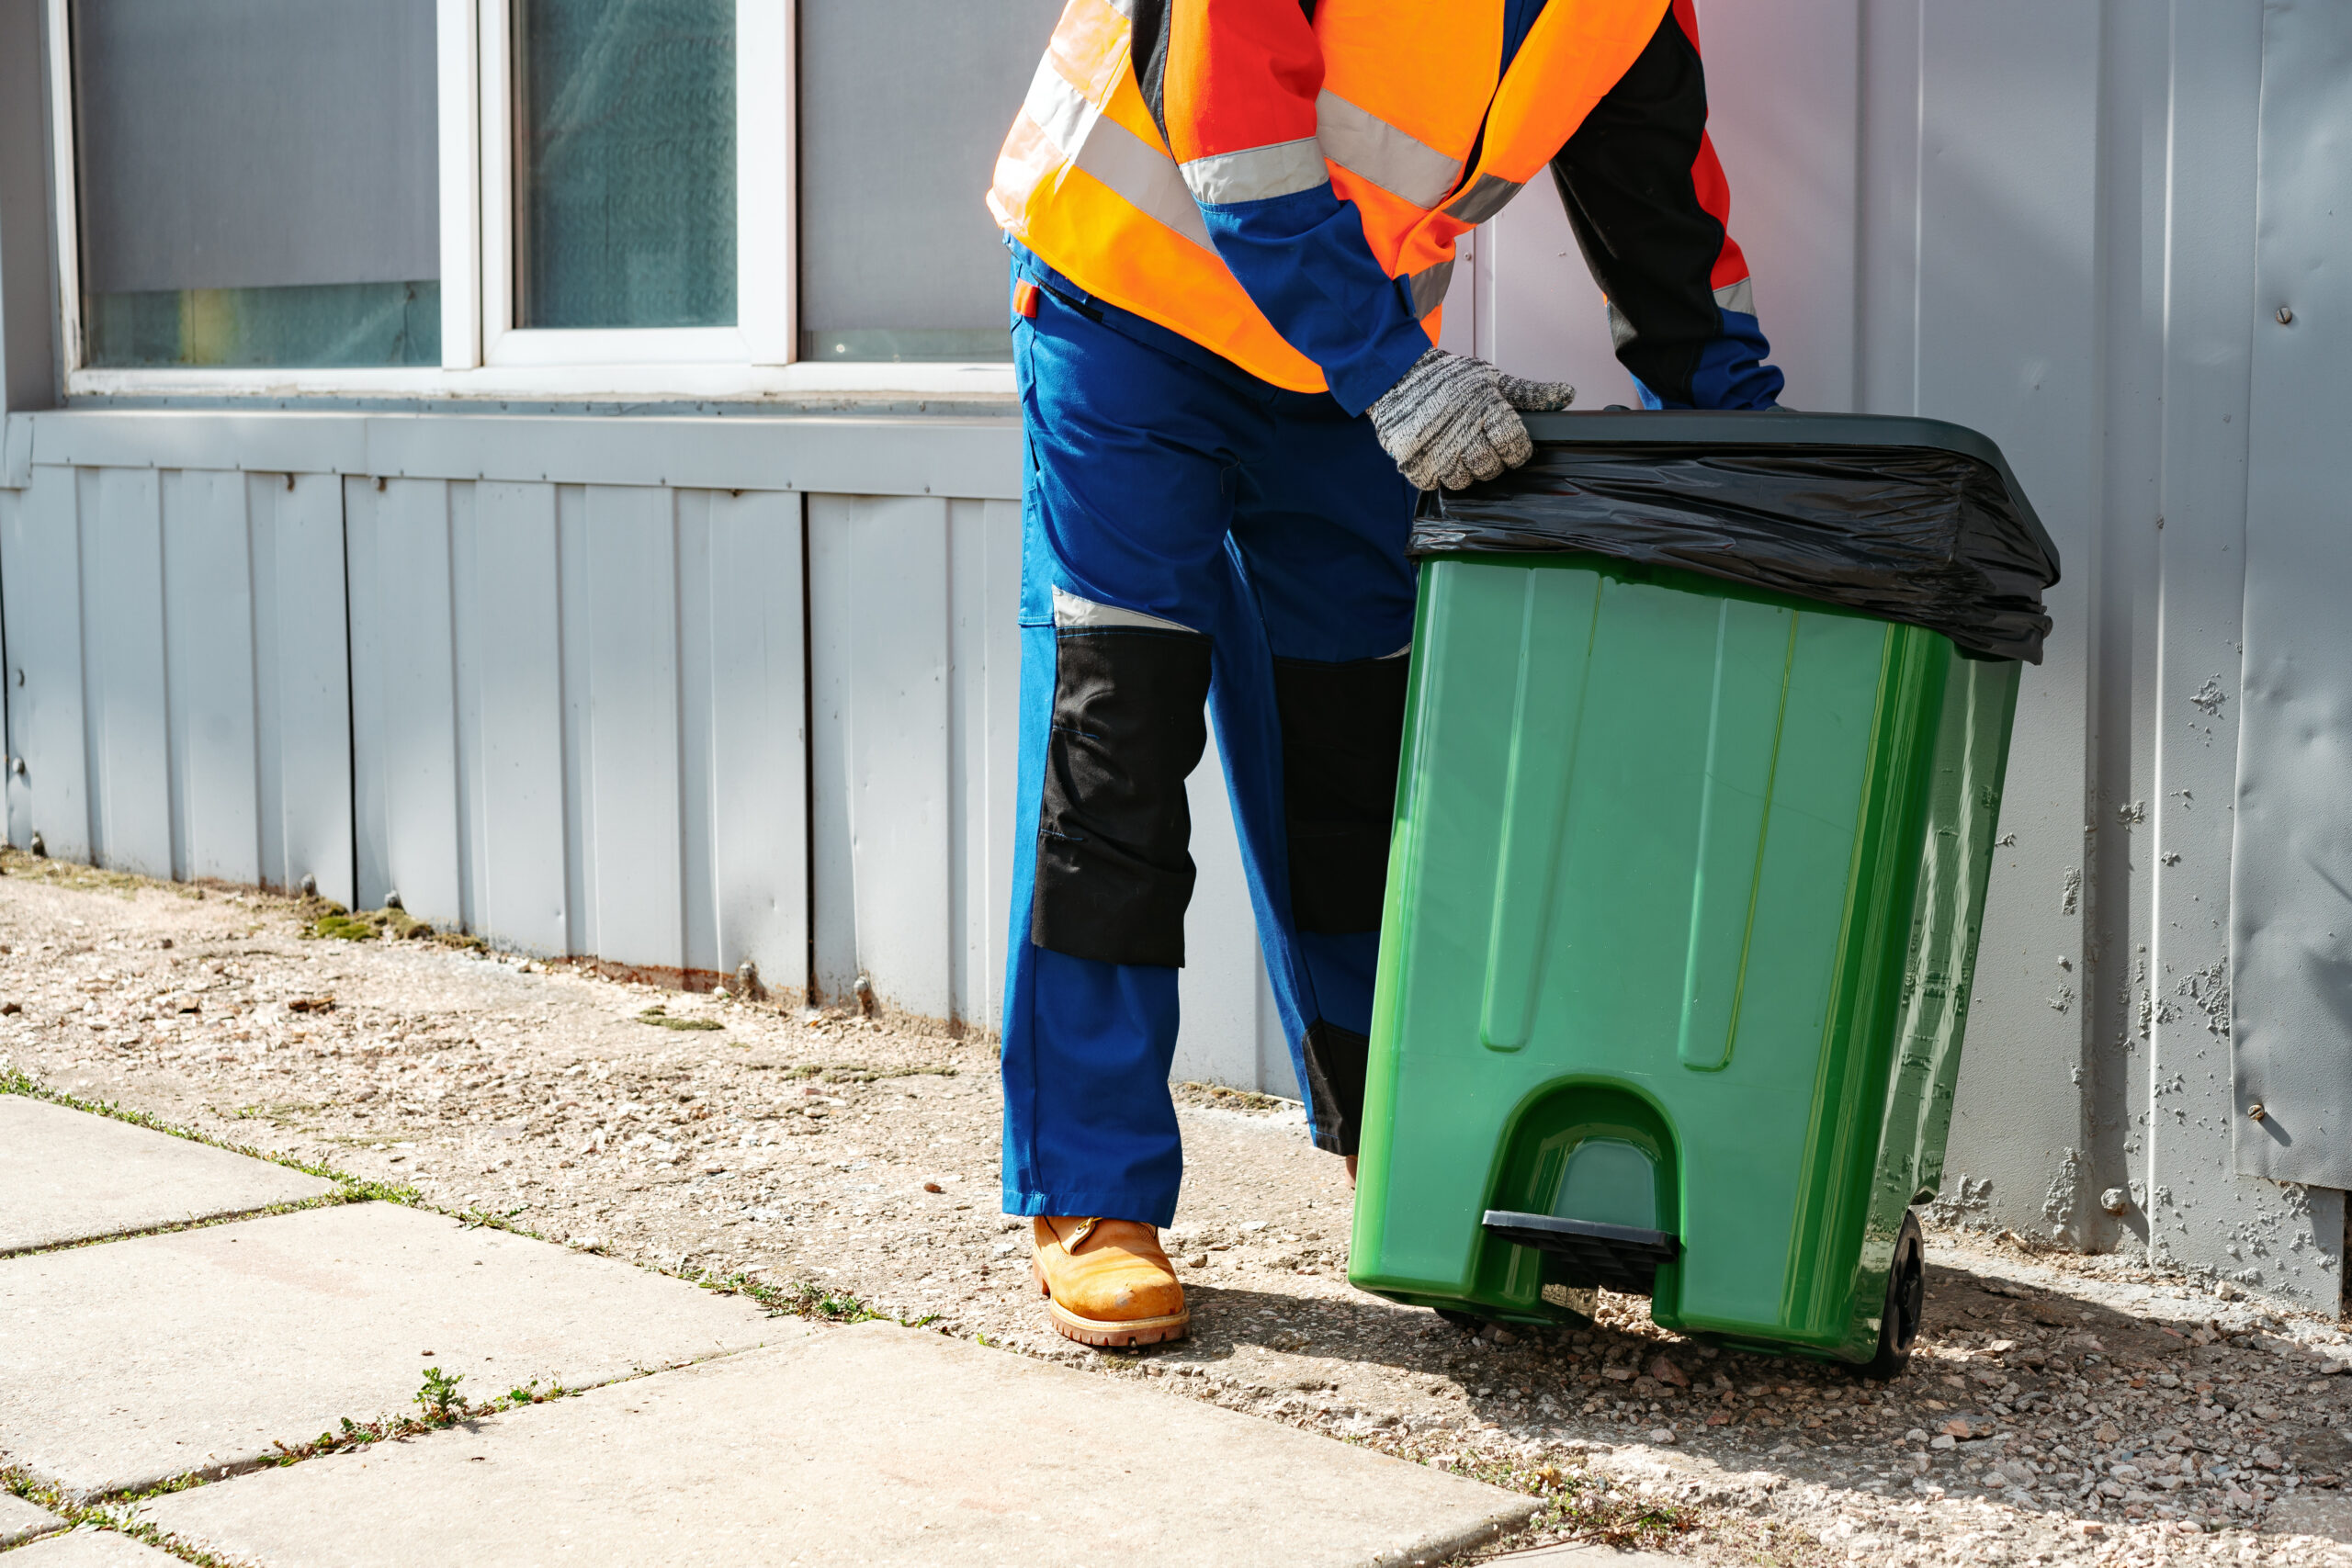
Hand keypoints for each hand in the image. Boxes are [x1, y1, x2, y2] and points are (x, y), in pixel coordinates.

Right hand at [1366, 348, 1575, 490]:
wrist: (1397, 374)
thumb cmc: (1448, 378)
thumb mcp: (1491, 379)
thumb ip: (1528, 393)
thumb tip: (1567, 395)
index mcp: (1487, 407)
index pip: (1514, 445)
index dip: (1515, 450)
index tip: (1509, 446)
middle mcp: (1463, 429)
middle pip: (1489, 469)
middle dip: (1489, 462)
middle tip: (1479, 446)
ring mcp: (1435, 447)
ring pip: (1461, 480)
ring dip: (1461, 470)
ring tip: (1455, 451)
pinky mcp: (1412, 459)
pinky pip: (1432, 482)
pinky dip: (1434, 473)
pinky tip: (1434, 454)